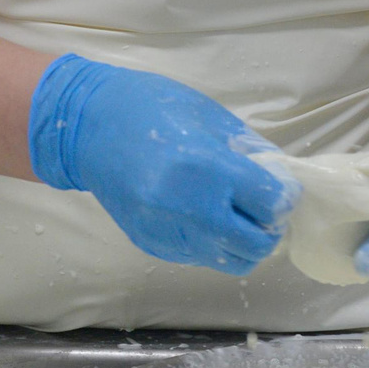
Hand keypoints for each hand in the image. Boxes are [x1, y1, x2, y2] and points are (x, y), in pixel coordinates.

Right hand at [27, 55, 296, 274]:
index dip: (283, 196)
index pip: (271, 204)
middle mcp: (187, 209)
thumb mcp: (208, 117)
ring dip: (241, 241)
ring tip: (233, 215)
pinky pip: (199, 257)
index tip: (277, 186)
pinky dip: (211, 242)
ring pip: (230, 260)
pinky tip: (200, 215)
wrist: (85, 126)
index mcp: (205, 168)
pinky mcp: (151, 243)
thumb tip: (280, 181)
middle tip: (261, 207)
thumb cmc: (148, 107)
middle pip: (256, 244)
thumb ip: (248, 152)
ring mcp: (166, 231)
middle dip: (268, 227)